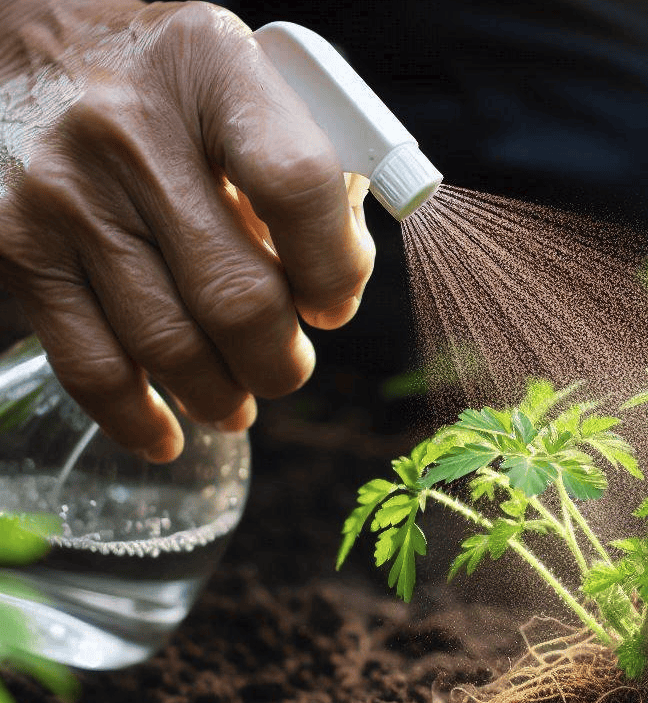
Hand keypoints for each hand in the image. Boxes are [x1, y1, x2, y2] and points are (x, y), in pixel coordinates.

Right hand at [0, 0, 374, 460]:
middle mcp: (130, 129)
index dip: (335, 268)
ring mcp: (63, 191)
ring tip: (238, 401)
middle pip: (236, 294)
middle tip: (287, 368)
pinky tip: (167, 436)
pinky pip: (89, 362)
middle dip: (280, 360)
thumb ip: (311, 171)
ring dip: (222, 395)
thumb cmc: (170, 77)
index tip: (333, 303)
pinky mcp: (12, 243)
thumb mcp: (250, 81)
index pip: (299, 188)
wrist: (31, 38)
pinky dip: (136, 418)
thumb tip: (334, 286)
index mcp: (213, 67)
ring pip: (170, 343)